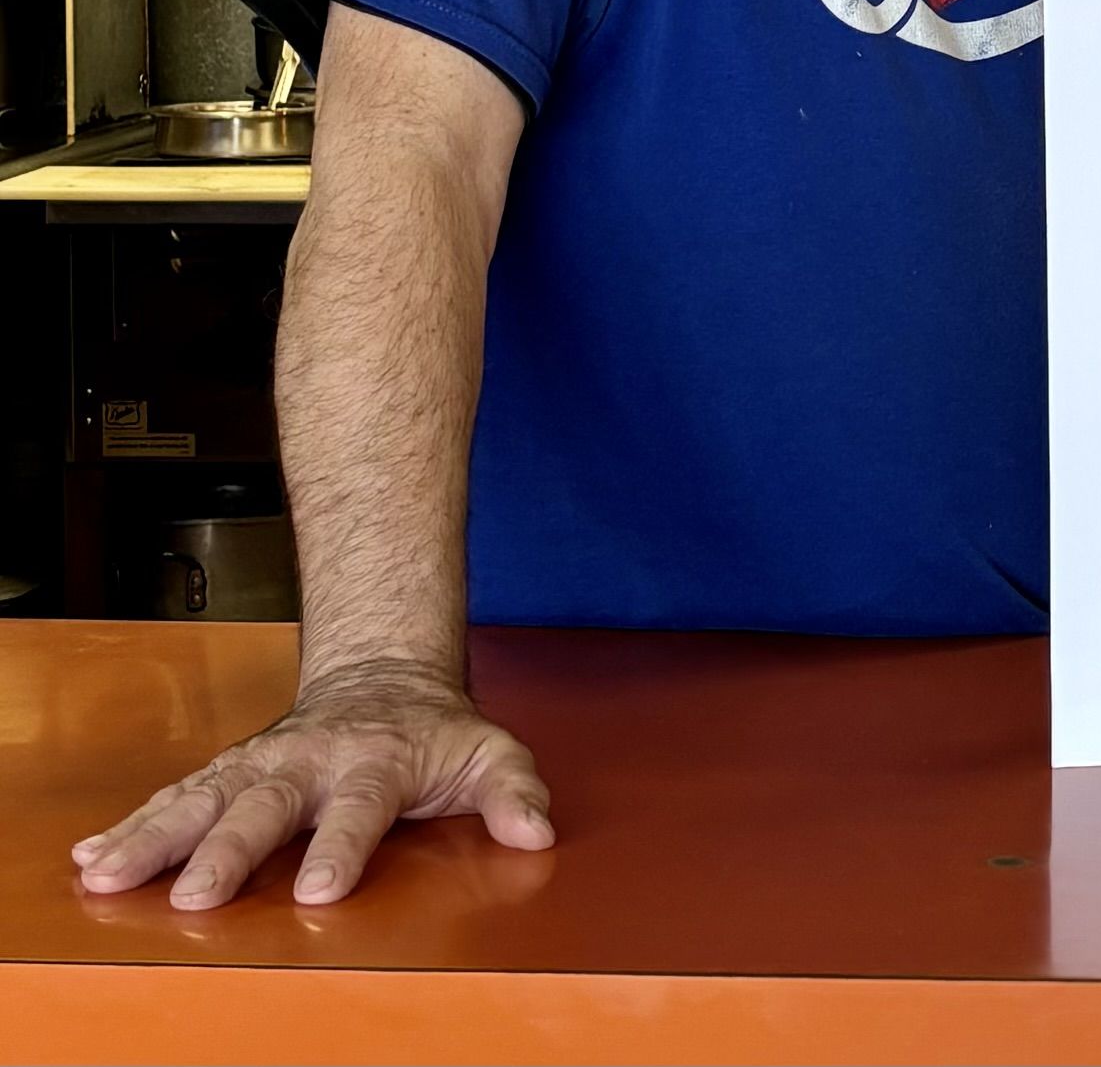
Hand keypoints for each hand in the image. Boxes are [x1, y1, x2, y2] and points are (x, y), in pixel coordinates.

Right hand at [70, 665, 551, 908]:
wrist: (384, 676)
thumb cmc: (436, 733)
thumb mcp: (489, 752)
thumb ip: (515, 792)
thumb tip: (537, 831)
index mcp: (376, 760)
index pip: (360, 807)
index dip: (341, 847)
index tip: (319, 891)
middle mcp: (310, 759)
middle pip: (266, 805)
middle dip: (231, 850)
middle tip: (200, 894)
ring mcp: (264, 762)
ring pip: (205, 798)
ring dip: (157, 836)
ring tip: (109, 874)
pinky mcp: (231, 771)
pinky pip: (178, 797)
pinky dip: (135, 824)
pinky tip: (93, 856)